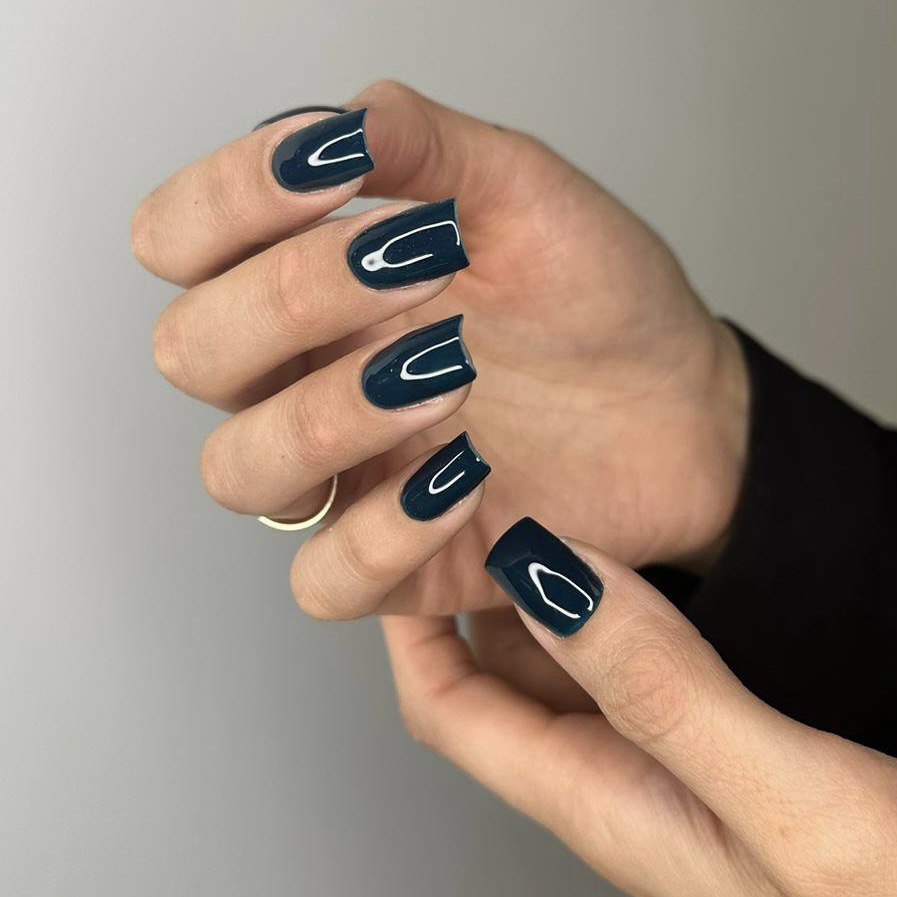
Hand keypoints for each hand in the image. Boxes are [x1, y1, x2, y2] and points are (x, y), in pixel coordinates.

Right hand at [133, 80, 746, 625]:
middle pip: (191, 353)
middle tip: (420, 268)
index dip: (223, 202)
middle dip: (291, 300)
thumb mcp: (524, 196)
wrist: (678, 408)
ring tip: (452, 375)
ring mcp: (346, 473)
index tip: (331, 173)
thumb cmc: (600, 301)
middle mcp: (308, 376)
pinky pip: (324, 580)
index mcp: (316, 282)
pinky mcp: (394, 560)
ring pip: (237, 472)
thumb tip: (338, 122)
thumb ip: (426, 147)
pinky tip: (466, 478)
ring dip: (330, 417)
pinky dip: (383, 532)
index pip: (182, 240)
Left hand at [383, 521, 896, 896]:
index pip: (452, 708)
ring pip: (566, 655)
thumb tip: (550, 579)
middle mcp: (620, 774)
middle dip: (467, 586)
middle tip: (466, 492)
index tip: (401, 536)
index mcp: (602, 798)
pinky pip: (633, 654)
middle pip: (497, 674)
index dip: (410, 625)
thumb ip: (663, 694)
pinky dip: (613, 595)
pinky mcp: (722, 734)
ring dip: (538, 581)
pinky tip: (631, 547)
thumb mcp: (784, 797)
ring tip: (529, 494)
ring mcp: (670, 754)